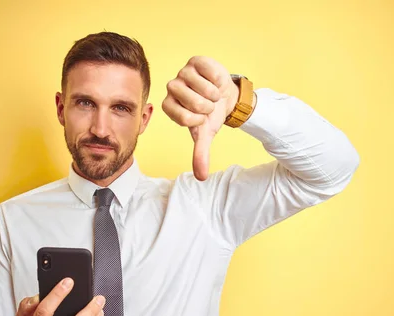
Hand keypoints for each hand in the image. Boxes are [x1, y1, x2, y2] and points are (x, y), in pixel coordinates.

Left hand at [162, 56, 239, 180]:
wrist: (224, 96)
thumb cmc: (210, 115)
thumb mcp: (205, 134)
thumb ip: (200, 153)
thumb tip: (201, 177)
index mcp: (169, 106)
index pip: (184, 118)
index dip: (200, 119)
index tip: (202, 118)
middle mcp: (172, 88)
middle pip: (194, 102)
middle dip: (208, 107)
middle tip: (208, 105)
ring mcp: (183, 73)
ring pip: (202, 87)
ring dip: (214, 94)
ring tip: (212, 94)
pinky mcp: (195, 61)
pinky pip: (209, 73)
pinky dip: (218, 80)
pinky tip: (215, 82)